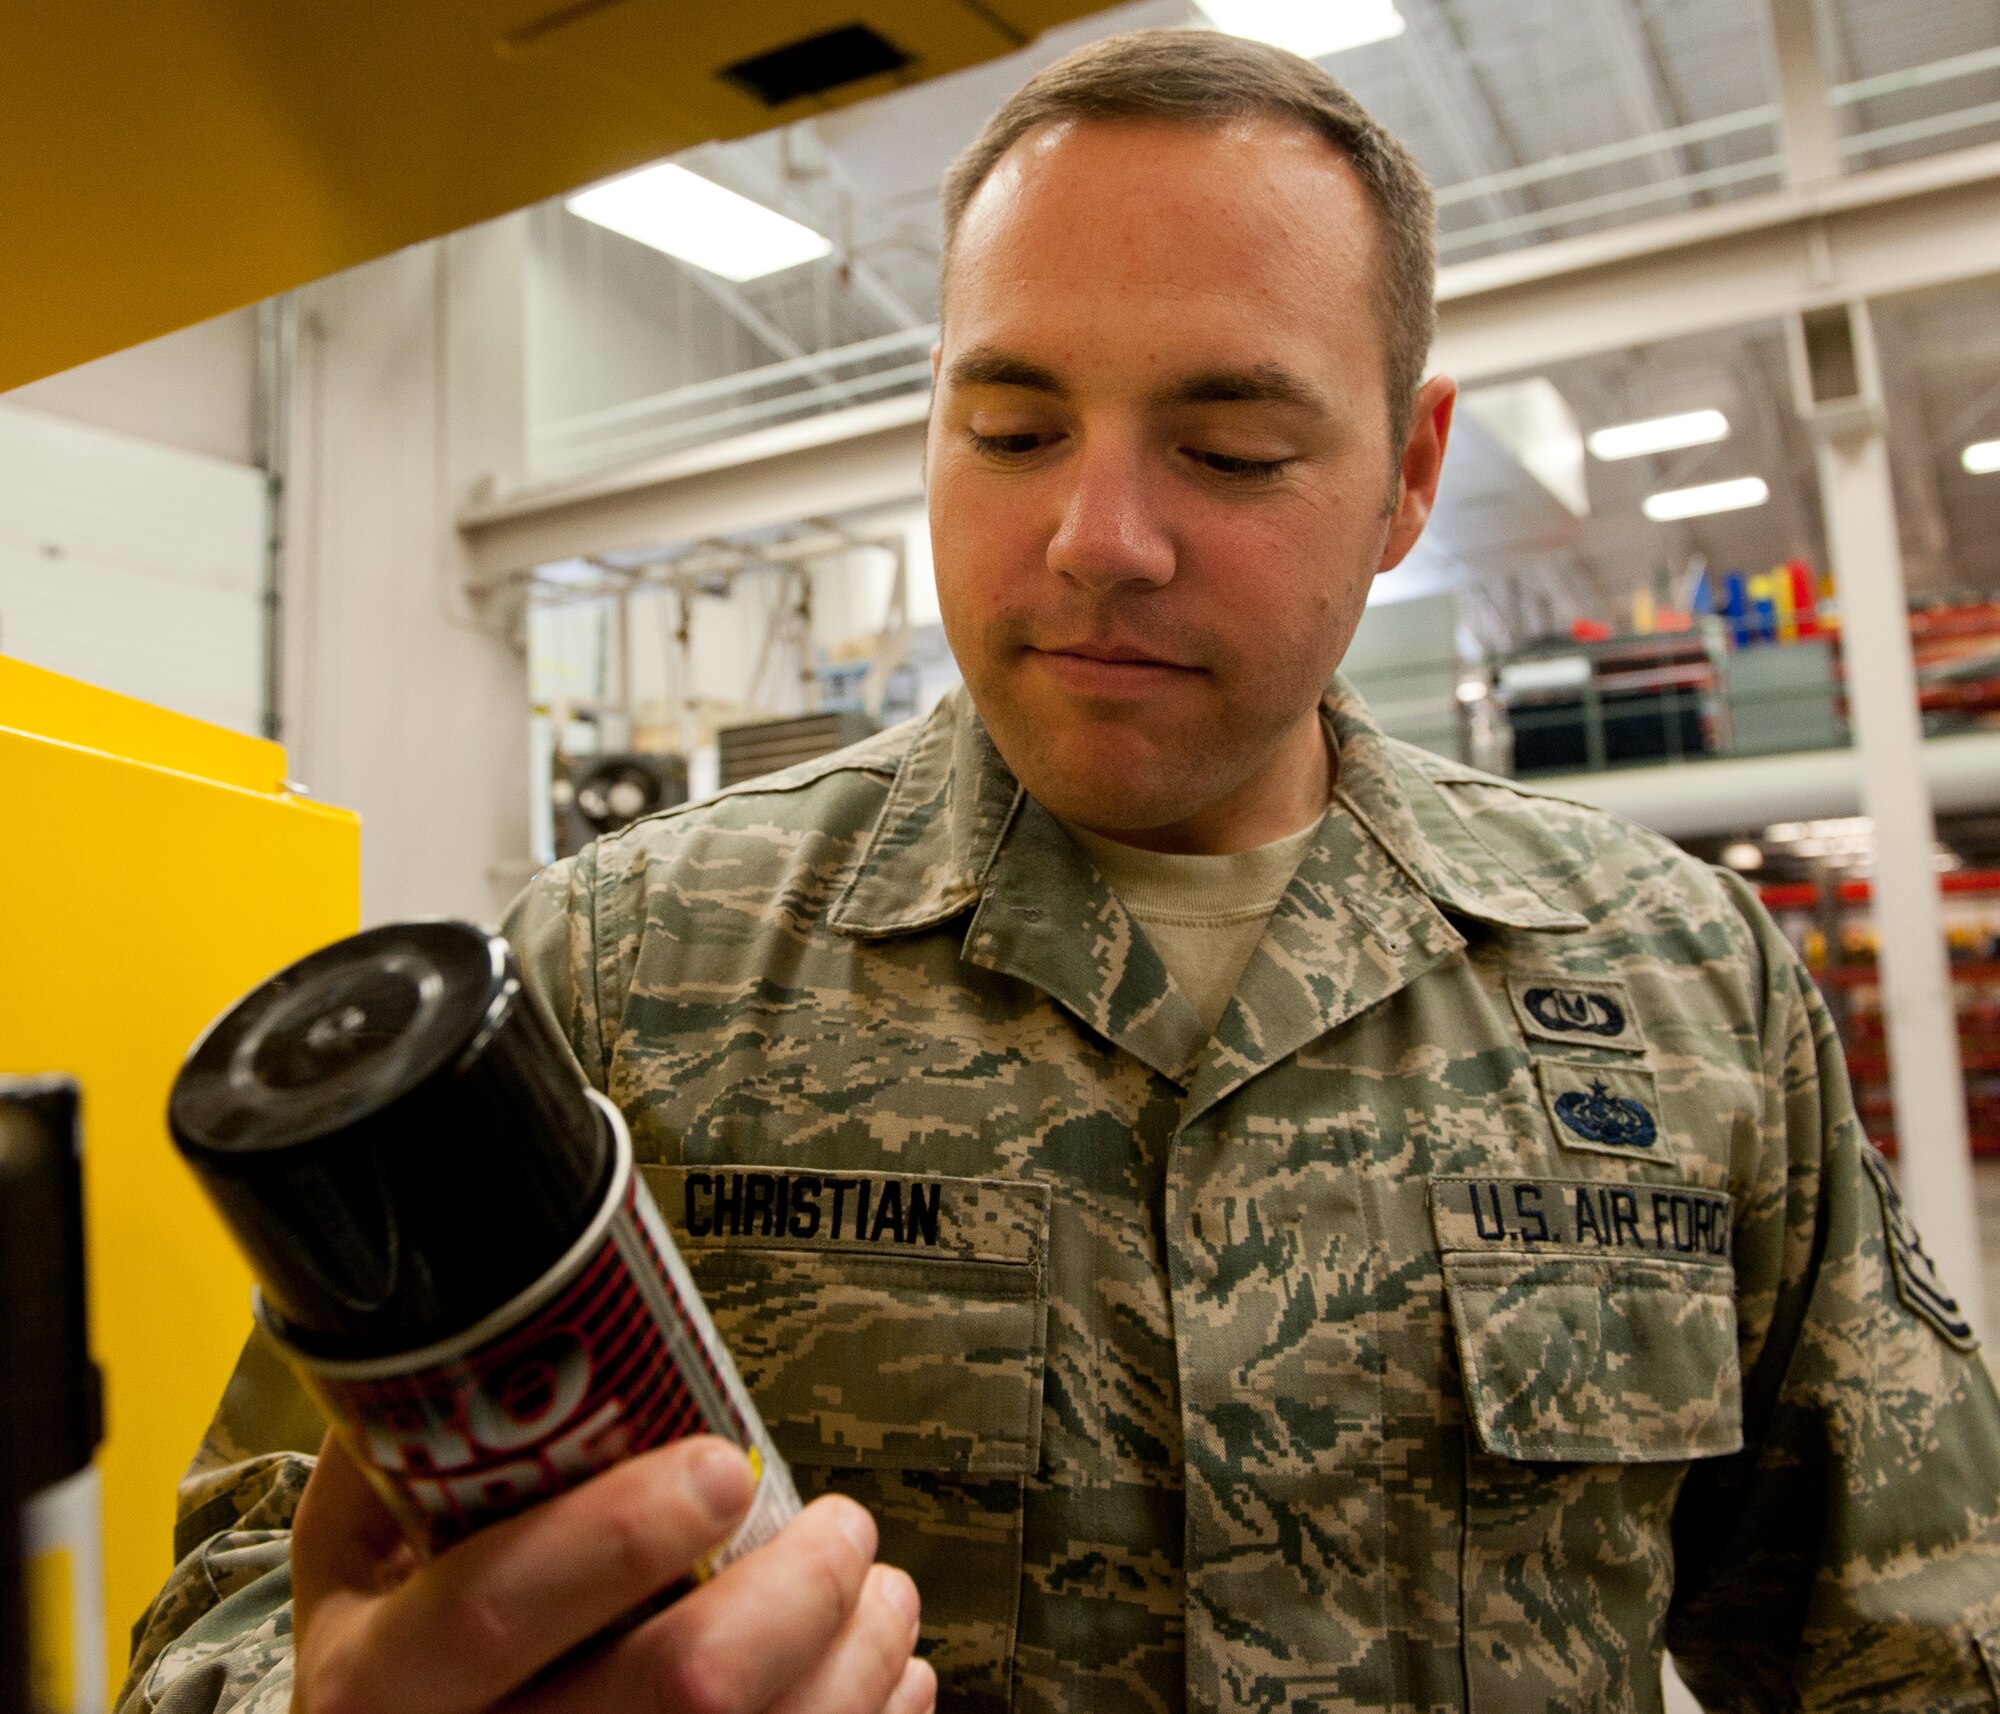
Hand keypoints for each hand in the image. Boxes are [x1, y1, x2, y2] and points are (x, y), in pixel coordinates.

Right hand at [290, 1431, 934, 1713]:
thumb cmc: (391, 1645)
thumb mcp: (353, 1549)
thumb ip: (413, 1449)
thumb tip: (507, 1323)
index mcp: (375, 1681)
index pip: (492, 1608)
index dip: (620, 1532)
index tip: (725, 1465)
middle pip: (681, 1691)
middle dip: (799, 1590)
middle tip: (843, 1528)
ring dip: (858, 1656)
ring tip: (881, 1592)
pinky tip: (882, 1674)